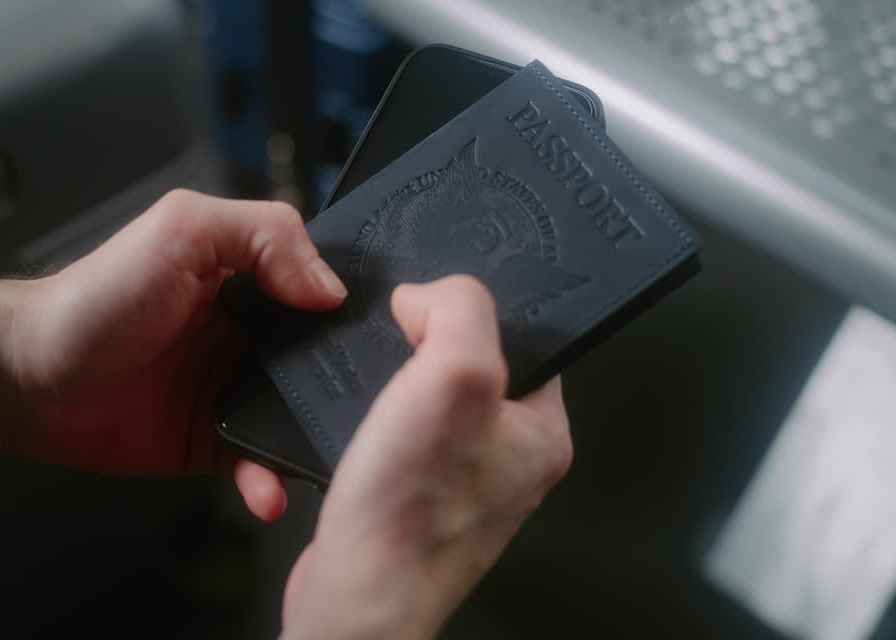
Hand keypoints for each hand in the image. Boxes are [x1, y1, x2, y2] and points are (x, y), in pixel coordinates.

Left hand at [0, 190, 346, 520]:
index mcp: (247, 273)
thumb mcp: (180, 230)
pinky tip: (270, 489)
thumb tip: (329, 287)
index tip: (391, 331)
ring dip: (317, 439)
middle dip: (351, 382)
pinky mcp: (212, 440)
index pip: (322, 284)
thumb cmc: (92, 296)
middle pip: (322, 357)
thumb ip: (264, 236)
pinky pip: (258, 465)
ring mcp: (231, 388)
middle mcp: (247, 332)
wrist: (28, 377)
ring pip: (298, 415)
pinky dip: (270, 481)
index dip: (355, 305)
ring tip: (332, 455)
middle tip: (379, 405)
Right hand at [281, 276, 572, 639]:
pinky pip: (392, 436)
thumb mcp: (451, 379)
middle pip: (468, 364)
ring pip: (424, 400)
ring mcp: (458, 481)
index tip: (435, 312)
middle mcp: (507, 459)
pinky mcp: (410, 496)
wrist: (354, 600)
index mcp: (541, 433)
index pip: (525, 338)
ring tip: (373, 404)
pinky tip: (354, 434)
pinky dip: (367, 425)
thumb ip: (458, 313)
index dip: (475, 313)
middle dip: (423, 351)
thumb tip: (431, 295)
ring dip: (388, 389)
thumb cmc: (408, 518)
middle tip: (397, 360)